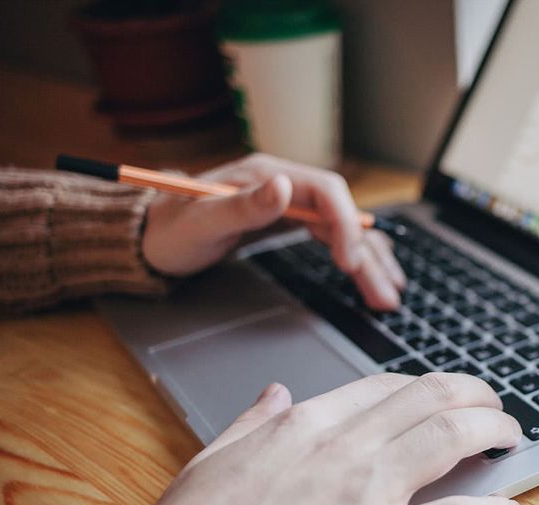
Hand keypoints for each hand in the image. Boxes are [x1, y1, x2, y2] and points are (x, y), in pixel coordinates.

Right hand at [124, 373, 521, 504]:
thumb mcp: (213, 458)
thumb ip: (254, 421)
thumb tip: (278, 394)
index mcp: (302, 426)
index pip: (385, 388)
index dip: (429, 388)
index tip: (447, 396)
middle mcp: (339, 449)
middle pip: (430, 400)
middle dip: (475, 396)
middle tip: (497, 408)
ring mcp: (359, 496)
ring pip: (448, 439)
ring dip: (492, 432)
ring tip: (512, 438)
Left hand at [141, 153, 405, 310]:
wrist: (149, 237)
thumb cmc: (169, 229)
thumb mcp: (201, 221)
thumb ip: (243, 205)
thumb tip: (285, 187)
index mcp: (268, 174)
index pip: (327, 191)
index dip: (346, 224)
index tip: (349, 263)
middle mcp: (286, 185)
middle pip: (343, 216)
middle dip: (369, 254)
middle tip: (387, 293)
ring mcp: (291, 205)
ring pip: (343, 232)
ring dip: (370, 263)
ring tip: (389, 297)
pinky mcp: (290, 224)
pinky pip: (332, 240)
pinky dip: (355, 261)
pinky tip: (371, 277)